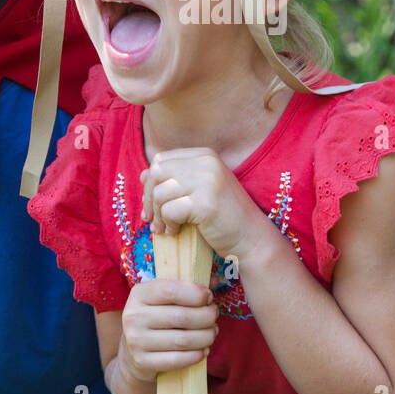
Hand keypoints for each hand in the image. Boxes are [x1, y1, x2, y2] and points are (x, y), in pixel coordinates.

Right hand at [118, 279, 217, 382]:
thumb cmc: (156, 318)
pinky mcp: (142, 362)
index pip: (170, 291)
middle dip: (206, 316)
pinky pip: (177, 360)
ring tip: (212, 332)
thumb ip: (187, 287)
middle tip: (214, 315)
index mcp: (139, 294)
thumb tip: (215, 281)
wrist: (132, 352)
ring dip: (205, 336)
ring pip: (183, 340)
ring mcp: (136, 341)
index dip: (196, 294)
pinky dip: (196, 355)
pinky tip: (203, 350)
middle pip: (181, 316)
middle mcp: (133, 316)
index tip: (209, 297)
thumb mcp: (163, 298)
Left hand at [139, 147, 263, 258]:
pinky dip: (168, 225)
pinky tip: (176, 232)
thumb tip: (142, 175)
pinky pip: (170, 211)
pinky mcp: (206, 203)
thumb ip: (174, 179)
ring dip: (158, 215)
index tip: (153, 205)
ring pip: (161, 193)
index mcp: (205, 155)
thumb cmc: (223, 216)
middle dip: (149, 198)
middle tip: (152, 219)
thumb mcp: (199, 190)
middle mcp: (207, 162)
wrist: (252, 238)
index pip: (161, 160)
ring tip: (166, 228)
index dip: (151, 183)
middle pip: (156, 173)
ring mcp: (208, 181)